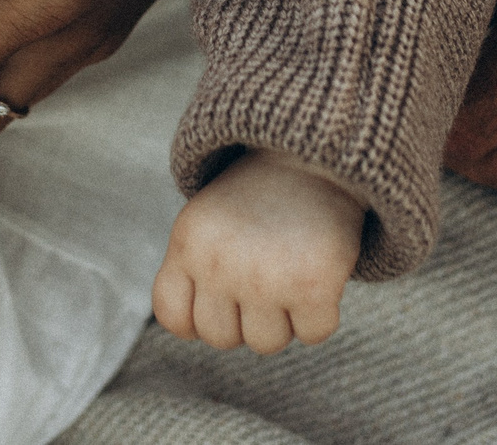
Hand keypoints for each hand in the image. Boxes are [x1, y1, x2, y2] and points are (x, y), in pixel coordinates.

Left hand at [153, 151, 362, 353]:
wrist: (315, 153)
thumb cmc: (259, 196)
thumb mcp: (207, 221)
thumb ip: (193, 271)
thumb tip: (196, 332)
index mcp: (188, 243)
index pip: (174, 317)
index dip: (199, 317)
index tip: (222, 296)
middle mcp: (219, 264)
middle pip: (221, 337)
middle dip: (245, 316)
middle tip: (265, 274)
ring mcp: (265, 278)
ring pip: (267, 343)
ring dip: (284, 316)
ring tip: (291, 269)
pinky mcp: (313, 286)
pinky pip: (313, 334)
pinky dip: (321, 313)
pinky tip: (319, 275)